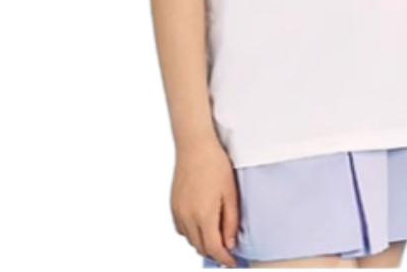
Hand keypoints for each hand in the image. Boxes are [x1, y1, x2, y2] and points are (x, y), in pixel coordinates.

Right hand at [171, 138, 240, 267]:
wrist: (194, 146)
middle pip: (200, 247)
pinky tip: (201, 224)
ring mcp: (178, 211)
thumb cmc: (215, 165)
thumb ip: (230, 221)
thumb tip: (230, 243)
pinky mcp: (173, 205)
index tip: (232, 262)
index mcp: (203, 215)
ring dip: (203, 243)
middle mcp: (187, 217)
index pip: (213, 248)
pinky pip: (181, 229)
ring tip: (216, 237)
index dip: (224, 259)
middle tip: (228, 250)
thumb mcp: (230, 193)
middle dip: (214, 252)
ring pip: (190, 239)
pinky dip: (192, 233)